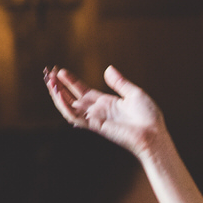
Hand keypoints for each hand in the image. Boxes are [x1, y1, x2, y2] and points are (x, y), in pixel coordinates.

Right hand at [44, 65, 167, 157]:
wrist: (154, 134)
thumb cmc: (149, 117)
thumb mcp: (135, 94)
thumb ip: (119, 83)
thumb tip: (108, 68)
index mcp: (107, 103)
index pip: (83, 91)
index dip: (71, 82)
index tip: (60, 71)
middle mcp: (98, 111)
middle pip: (72, 98)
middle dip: (60, 87)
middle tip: (49, 74)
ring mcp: (95, 118)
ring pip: (69, 107)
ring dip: (57, 95)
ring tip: (49, 81)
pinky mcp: (95, 125)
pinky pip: (74, 116)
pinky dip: (64, 105)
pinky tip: (57, 93)